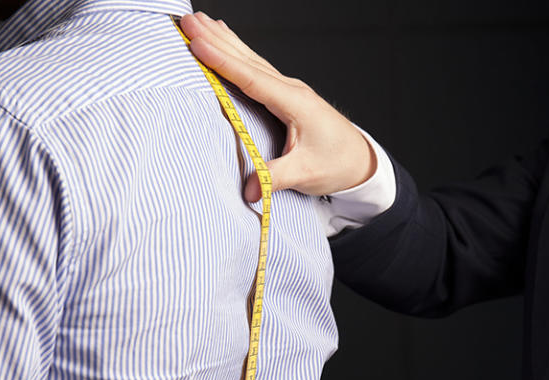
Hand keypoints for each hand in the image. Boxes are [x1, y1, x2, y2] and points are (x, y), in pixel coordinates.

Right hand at [180, 12, 376, 201]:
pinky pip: (255, 67)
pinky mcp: (284, 93)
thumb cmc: (337, 163)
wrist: (360, 161)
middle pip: (246, 60)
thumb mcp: (307, 174)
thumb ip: (276, 178)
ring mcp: (288, 89)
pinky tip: (226, 37)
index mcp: (295, 103)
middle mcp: (291, 89)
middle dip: (215, 39)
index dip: (223, 62)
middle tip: (188, 21)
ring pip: (250, 59)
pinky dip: (236, 51)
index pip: (252, 78)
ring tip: (199, 21)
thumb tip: (250, 189)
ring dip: (223, 39)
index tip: (198, 45)